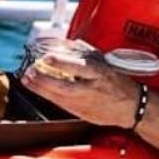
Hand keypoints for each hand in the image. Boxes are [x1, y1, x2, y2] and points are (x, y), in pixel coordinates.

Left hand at [19, 53, 141, 127]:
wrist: (132, 107)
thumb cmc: (117, 82)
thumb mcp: (104, 63)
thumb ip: (85, 54)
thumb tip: (66, 45)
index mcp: (100, 74)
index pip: (79, 68)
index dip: (61, 62)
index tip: (46, 57)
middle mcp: (92, 90)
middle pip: (64, 86)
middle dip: (44, 80)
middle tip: (29, 71)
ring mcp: (86, 104)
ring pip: (59, 98)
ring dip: (40, 89)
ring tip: (27, 80)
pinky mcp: (82, 114)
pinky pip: (62, 105)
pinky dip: (48, 96)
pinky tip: (37, 90)